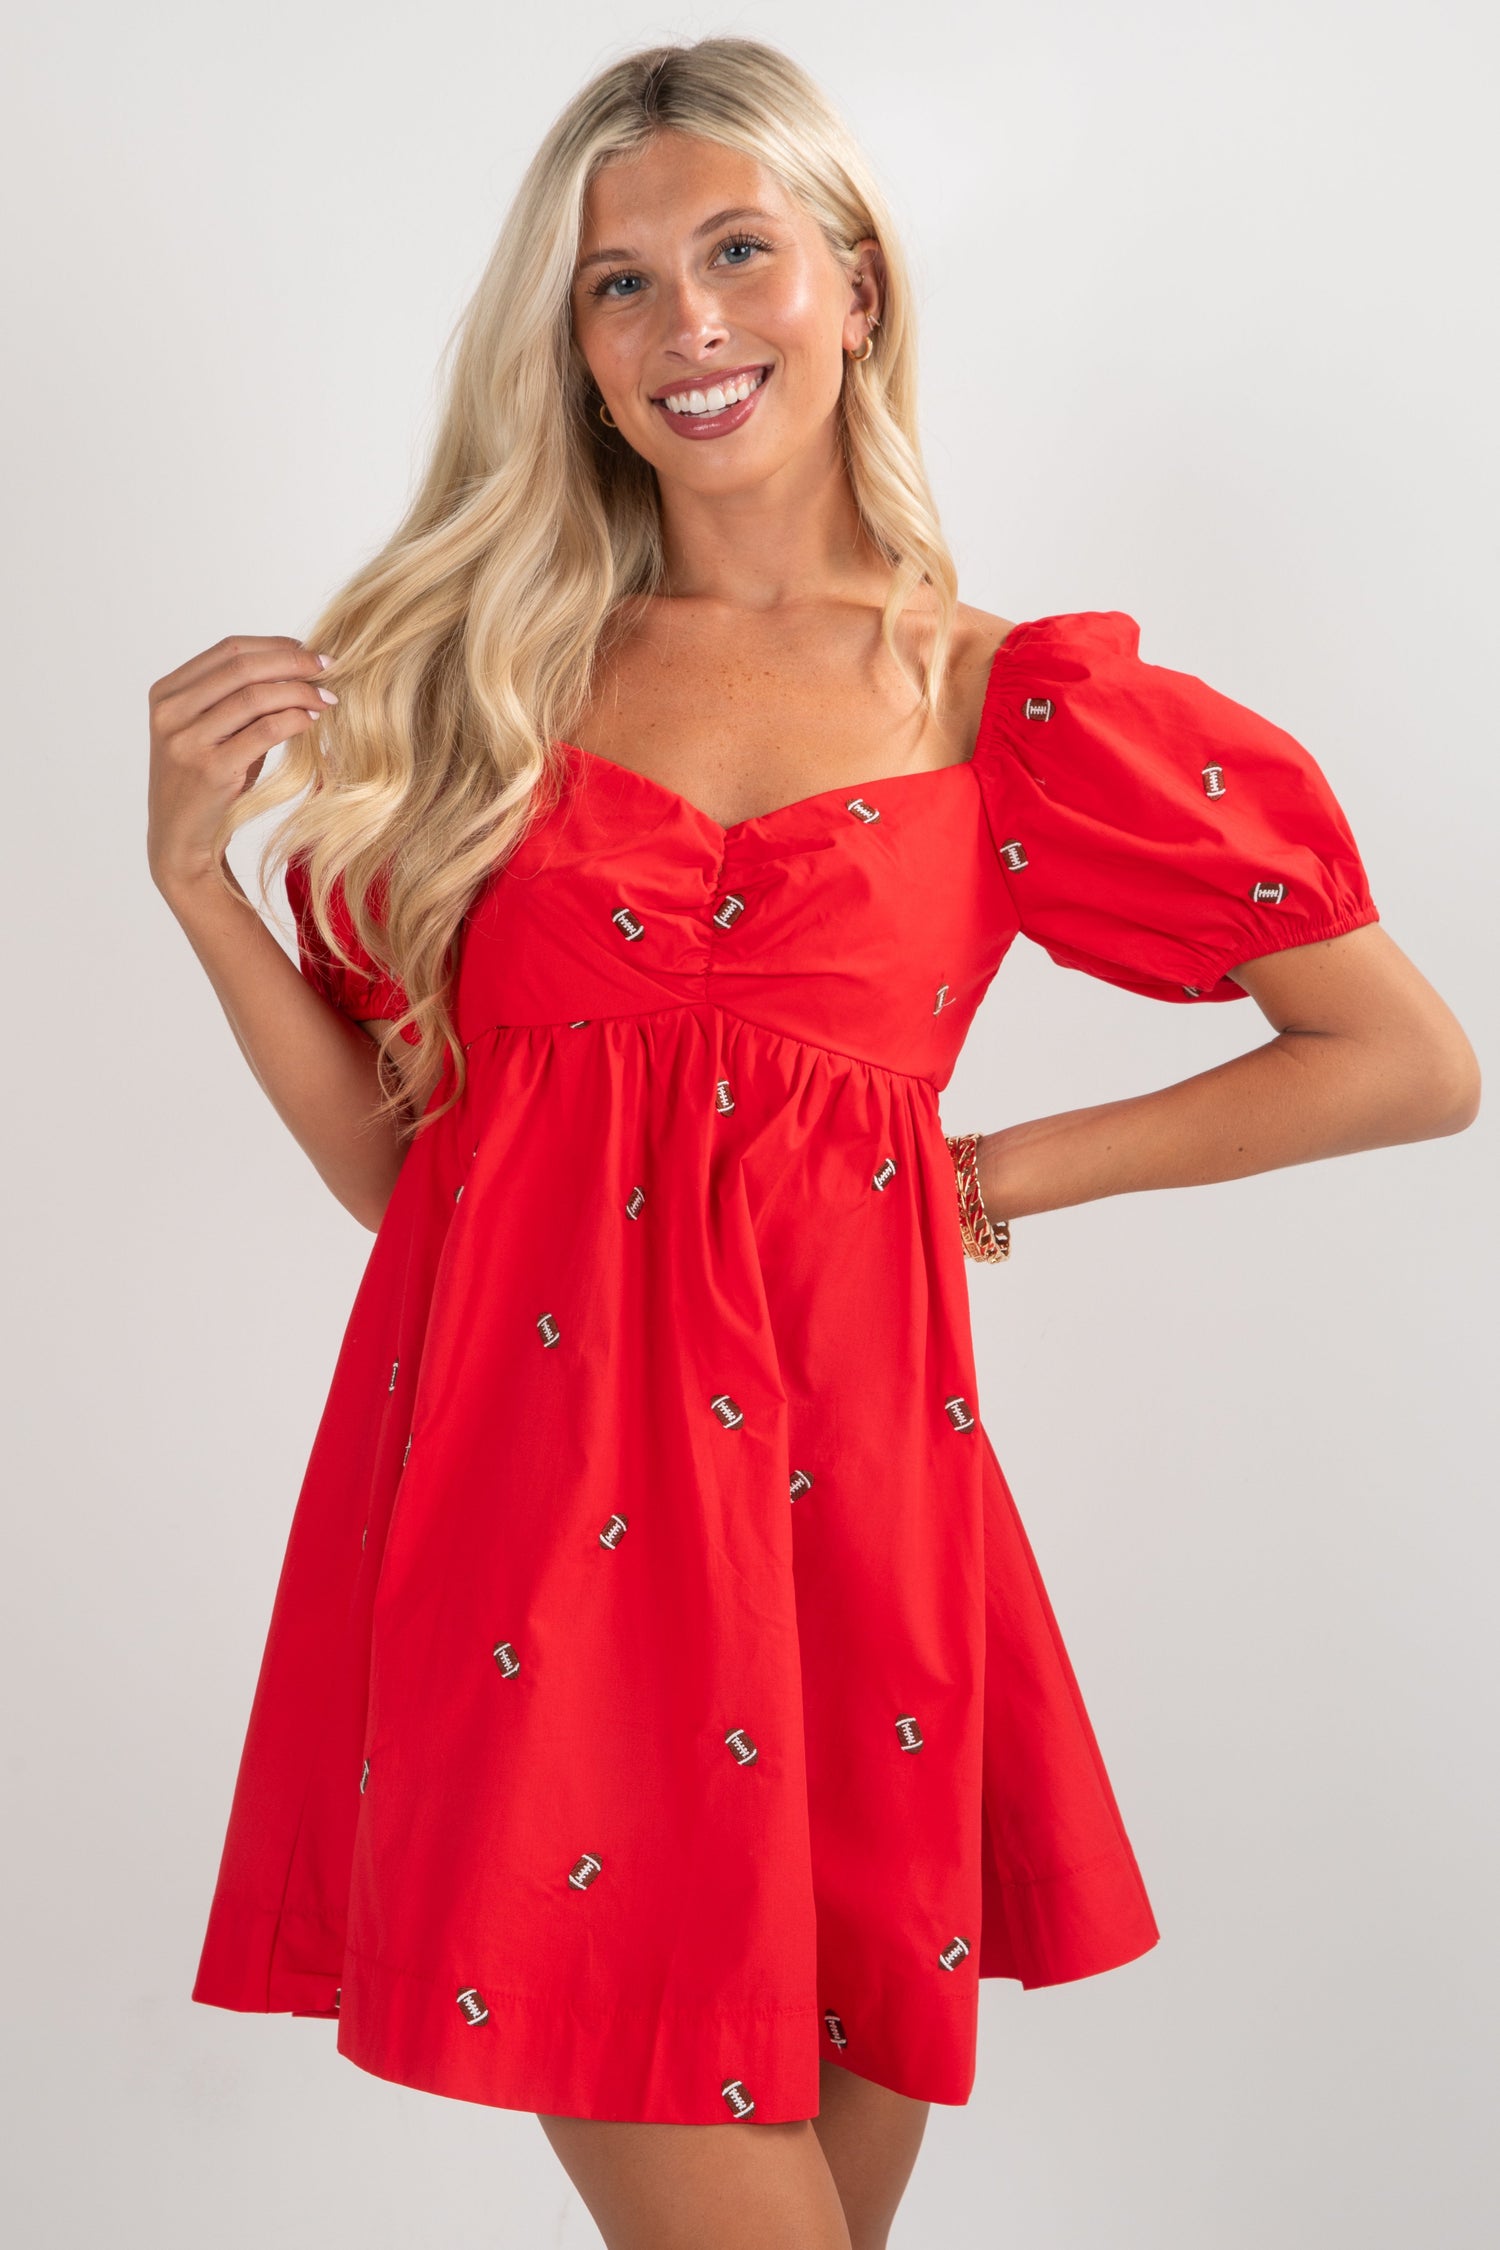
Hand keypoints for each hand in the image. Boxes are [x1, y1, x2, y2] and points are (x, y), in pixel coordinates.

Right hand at [147, 634, 335, 895]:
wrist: (180, 839)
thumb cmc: (204, 782)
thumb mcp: (212, 732)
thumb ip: (238, 698)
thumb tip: (297, 665)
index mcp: (167, 693)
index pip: (228, 650)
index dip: (275, 646)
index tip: (309, 652)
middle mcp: (170, 712)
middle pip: (243, 666)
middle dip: (293, 663)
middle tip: (328, 667)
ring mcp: (187, 741)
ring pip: (255, 696)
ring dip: (300, 692)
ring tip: (327, 698)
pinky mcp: (211, 770)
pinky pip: (264, 731)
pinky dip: (294, 720)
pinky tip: (312, 721)